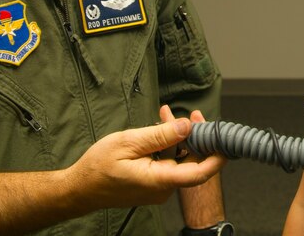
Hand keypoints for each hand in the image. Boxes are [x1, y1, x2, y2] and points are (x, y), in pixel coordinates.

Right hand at [65, 105, 225, 210]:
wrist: (79, 188)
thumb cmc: (98, 167)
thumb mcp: (129, 142)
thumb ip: (160, 135)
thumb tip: (186, 126)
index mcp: (160, 180)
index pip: (200, 172)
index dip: (217, 156)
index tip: (224, 138)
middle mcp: (163, 188)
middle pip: (191, 162)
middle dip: (195, 136)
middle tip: (193, 114)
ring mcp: (158, 187)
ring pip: (179, 160)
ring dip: (178, 138)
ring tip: (167, 114)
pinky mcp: (152, 183)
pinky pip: (168, 163)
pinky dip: (167, 145)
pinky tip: (159, 127)